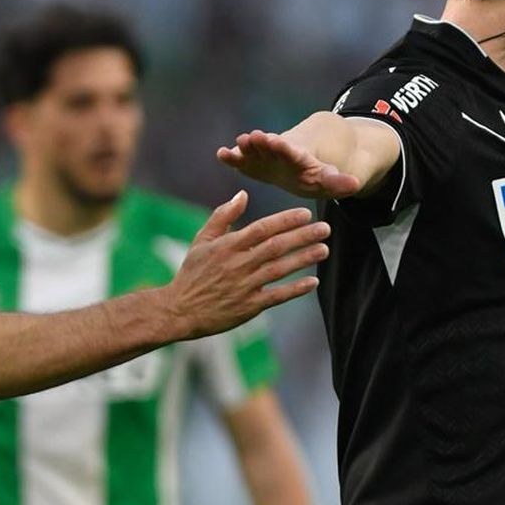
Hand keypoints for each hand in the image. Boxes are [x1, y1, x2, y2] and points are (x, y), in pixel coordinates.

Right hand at [167, 192, 328, 338]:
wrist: (179, 310)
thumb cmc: (192, 273)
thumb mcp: (202, 241)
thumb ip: (223, 216)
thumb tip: (243, 194)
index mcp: (228, 246)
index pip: (262, 229)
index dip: (285, 220)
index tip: (306, 213)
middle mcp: (238, 264)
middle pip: (276, 246)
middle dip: (303, 236)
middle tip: (325, 228)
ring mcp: (244, 286)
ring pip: (279, 269)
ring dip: (304, 258)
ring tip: (324, 249)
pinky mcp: (249, 307)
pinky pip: (276, 296)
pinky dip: (295, 289)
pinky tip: (313, 282)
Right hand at [218, 131, 362, 198]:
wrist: (302, 162)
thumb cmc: (315, 175)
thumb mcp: (328, 179)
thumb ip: (338, 181)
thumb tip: (355, 184)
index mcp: (300, 157)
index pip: (292, 151)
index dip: (284, 148)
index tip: (276, 140)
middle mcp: (281, 152)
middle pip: (271, 147)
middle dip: (263, 143)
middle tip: (252, 137)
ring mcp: (266, 156)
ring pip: (255, 150)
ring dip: (246, 148)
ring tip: (236, 144)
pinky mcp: (254, 163)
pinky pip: (243, 160)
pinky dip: (233, 157)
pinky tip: (221, 154)